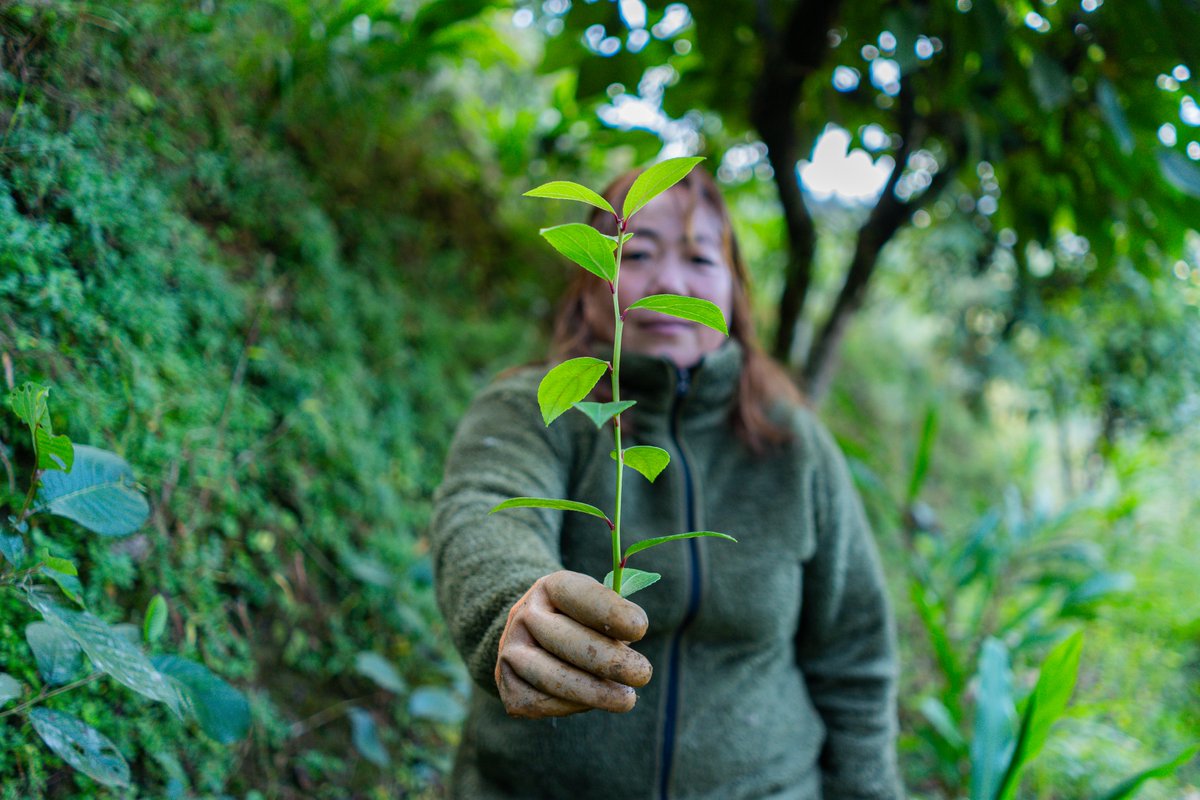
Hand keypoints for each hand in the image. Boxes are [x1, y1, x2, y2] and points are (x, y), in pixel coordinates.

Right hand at [494, 570, 651, 718]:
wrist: (530, 636)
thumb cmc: (578, 620)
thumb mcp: (595, 604)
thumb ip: (613, 617)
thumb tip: (630, 639)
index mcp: (550, 587)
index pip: (579, 596)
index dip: (610, 613)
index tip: (641, 628)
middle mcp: (524, 615)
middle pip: (568, 641)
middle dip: (610, 661)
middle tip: (643, 674)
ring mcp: (510, 651)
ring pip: (553, 677)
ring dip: (594, 692)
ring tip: (627, 698)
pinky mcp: (507, 685)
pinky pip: (541, 702)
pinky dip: (573, 706)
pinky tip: (594, 701)